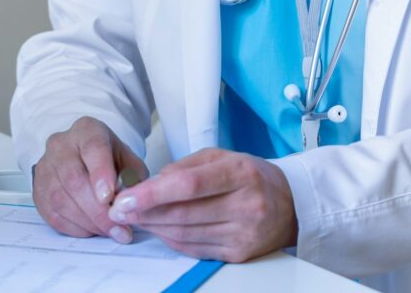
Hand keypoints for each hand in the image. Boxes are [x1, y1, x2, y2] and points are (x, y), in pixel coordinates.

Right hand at [33, 116, 148, 241]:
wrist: (82, 155)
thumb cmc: (108, 158)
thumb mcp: (127, 159)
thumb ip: (132, 177)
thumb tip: (131, 203)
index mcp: (87, 130)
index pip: (92, 148)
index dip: (100, 173)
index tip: (109, 197)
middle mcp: (61, 145)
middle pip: (74, 178)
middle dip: (97, 209)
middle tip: (116, 227)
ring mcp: (45, 167)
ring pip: (60, 199)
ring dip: (86, 222)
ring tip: (107, 231)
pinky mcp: (37, 189)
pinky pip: (51, 214)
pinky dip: (73, 227)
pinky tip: (90, 230)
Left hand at [107, 147, 297, 262]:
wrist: (290, 204)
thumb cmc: (252, 175)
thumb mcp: (224, 157)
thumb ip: (187, 167)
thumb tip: (153, 183)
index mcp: (241, 173)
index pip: (189, 185)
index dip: (153, 193)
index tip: (127, 196)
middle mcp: (245, 205)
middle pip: (184, 213)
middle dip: (146, 212)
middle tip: (120, 208)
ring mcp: (243, 234)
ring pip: (186, 235)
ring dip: (155, 227)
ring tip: (136, 217)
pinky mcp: (239, 254)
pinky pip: (195, 249)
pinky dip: (172, 240)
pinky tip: (160, 229)